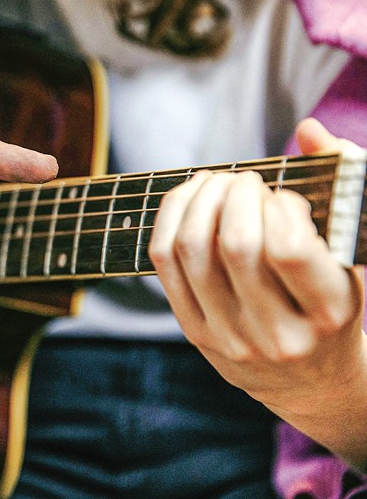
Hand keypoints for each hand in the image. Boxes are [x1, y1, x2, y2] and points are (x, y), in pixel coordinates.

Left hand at [149, 118, 366, 465]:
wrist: (310, 382)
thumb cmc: (337, 304)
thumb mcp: (355, 255)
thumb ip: (343, 186)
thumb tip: (310, 129)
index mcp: (329, 314)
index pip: (288, 250)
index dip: (280, 207)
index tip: (285, 198)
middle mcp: (276, 333)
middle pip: (234, 245)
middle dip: (235, 193)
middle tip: (246, 180)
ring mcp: (229, 337)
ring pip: (191, 249)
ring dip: (200, 199)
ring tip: (219, 182)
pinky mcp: (194, 332)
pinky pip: (164, 262)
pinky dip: (171, 216)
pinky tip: (191, 197)